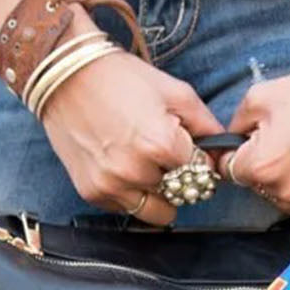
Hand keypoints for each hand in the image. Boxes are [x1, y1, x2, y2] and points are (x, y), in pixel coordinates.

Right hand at [41, 12, 222, 224]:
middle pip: (181, 194)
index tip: (190, 151)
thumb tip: (223, 151)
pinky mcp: (93, 193)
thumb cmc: (121, 79)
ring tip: (147, 166)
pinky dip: (133, 196)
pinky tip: (124, 168)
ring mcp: (112, 186)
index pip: (201, 172)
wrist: (66, 77)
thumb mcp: (175, 91)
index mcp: (162, 145)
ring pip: (157, 213)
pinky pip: (128, 210)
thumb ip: (206, 124)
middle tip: (166, 156)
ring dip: (159, 194)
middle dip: (180, 178)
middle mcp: (137, 171)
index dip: (200, 160)